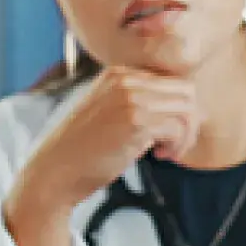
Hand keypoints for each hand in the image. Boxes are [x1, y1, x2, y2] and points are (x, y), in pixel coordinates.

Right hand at [15, 67, 200, 214]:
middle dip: (189, 121)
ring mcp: (131, 98)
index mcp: (118, 74)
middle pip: (186, 90)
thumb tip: (191, 109)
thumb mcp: (110, 113)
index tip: (171, 133)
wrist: (55, 171)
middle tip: (175, 145)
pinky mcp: (136, 120)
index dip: (180, 109)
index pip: (171, 81)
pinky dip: (177, 145)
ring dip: (185, 135)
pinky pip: (178, 127)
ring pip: (187, 108)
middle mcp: (125, 79)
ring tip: (168, 152)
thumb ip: (140, 103)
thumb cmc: (83, 151)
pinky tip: (159, 156)